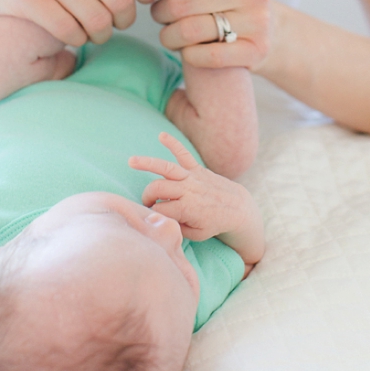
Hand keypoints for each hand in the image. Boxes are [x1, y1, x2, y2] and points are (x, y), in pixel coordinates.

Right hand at [128, 131, 252, 243]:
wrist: (237, 208)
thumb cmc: (214, 223)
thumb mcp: (196, 235)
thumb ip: (177, 228)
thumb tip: (159, 218)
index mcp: (187, 209)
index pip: (159, 209)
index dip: (152, 214)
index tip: (153, 218)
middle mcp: (188, 190)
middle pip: (158, 188)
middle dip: (147, 196)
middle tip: (147, 203)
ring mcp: (192, 177)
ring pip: (166, 168)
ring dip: (147, 163)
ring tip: (131, 161)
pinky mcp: (197, 169)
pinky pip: (184, 154)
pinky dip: (173, 143)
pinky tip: (161, 136)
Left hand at [150, 0, 270, 70]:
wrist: (265, 29)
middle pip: (185, 3)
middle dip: (161, 10)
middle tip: (160, 13)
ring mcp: (259, 22)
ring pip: (191, 31)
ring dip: (169, 35)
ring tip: (169, 31)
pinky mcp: (257, 51)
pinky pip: (208, 56)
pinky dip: (189, 55)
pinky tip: (188, 50)